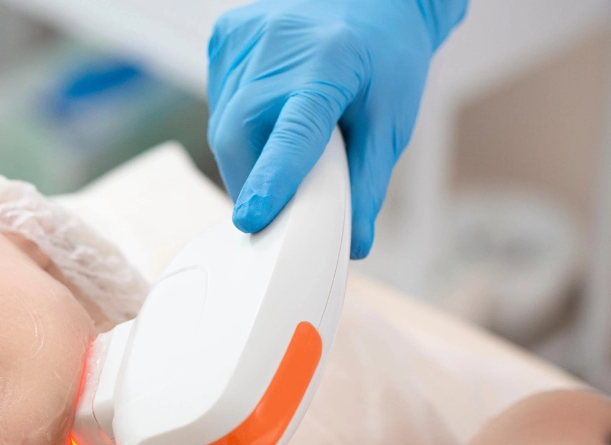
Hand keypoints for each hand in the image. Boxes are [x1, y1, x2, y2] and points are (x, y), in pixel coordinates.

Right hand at [207, 0, 466, 257]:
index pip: (293, 131)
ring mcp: (245, 36)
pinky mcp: (225, 35)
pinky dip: (238, 125)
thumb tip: (352, 243)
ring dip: (245, 155)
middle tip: (275, 203)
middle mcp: (279, 42)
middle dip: (252, 181)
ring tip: (282, 141)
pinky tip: (268, 110)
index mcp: (329, 62)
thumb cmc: (386, 57)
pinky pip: (219, 103)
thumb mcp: (392, 120)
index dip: (272, 178)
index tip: (252, 218)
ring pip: (223, 126)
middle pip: (239, 136)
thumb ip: (368, 183)